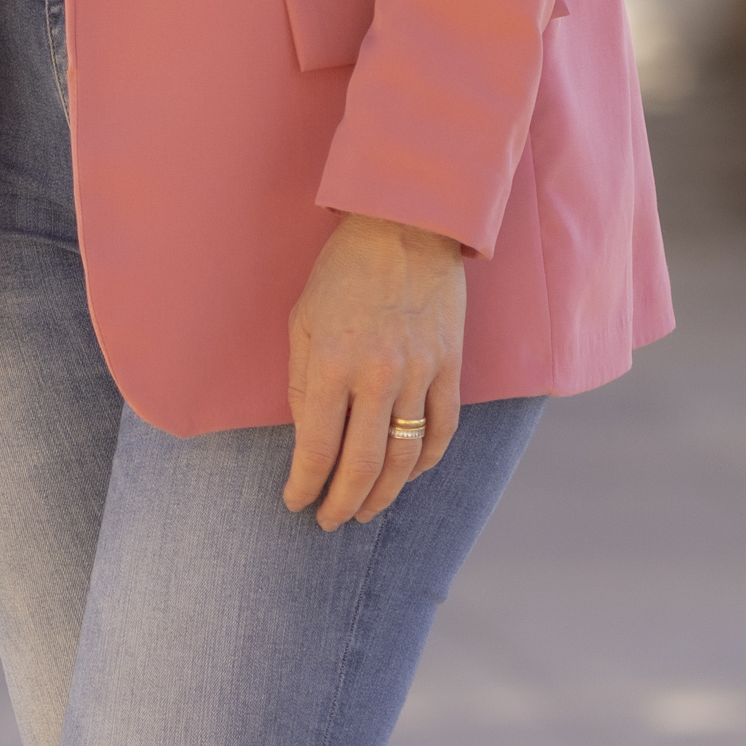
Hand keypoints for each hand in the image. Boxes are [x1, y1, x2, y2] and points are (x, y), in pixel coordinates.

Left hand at [282, 212, 467, 530]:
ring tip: (365, 511)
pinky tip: (406, 475)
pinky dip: (425, 462)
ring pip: (404, 458)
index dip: (304, 485)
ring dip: (383, 494)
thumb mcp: (304, 320)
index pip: (317, 448)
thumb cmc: (343, 271)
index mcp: (332, 362)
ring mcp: (420, 373)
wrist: (407, 225)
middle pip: (362, 465)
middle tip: (329, 520)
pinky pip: (442, 431)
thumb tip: (310, 440)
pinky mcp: (451, 367)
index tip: (295, 501)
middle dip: (342, 503)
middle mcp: (378, 375)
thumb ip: (304, 384)